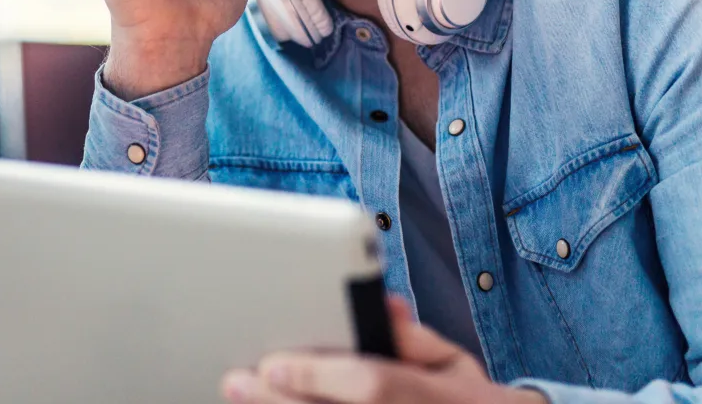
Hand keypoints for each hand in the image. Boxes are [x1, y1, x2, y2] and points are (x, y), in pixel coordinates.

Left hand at [220, 297, 548, 403]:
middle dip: (279, 400)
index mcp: (426, 392)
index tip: (273, 363)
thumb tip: (383, 306)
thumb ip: (415, 336)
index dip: (316, 376)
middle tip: (237, 382)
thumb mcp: (453, 362)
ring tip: (241, 397)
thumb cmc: (465, 398)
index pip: (369, 383)